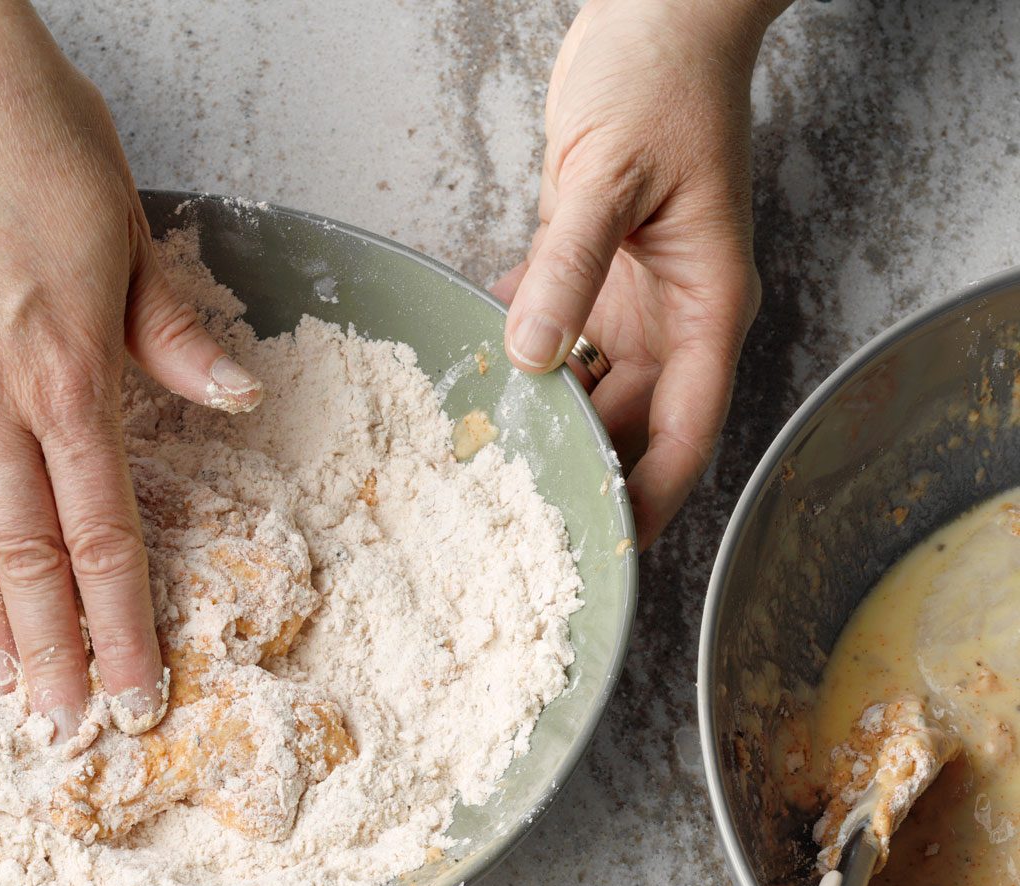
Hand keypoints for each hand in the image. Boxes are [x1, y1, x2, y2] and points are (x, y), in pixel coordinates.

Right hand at [0, 0, 258, 739]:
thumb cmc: (40, 141)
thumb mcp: (128, 229)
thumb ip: (169, 333)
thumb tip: (236, 395)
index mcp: (70, 374)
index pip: (100, 532)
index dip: (119, 621)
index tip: (131, 689)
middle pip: (24, 554)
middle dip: (49, 648)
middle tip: (63, 725)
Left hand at [494, 0, 787, 546]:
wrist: (657, 15)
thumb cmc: (661, 80)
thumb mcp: (608, 177)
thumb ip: (567, 267)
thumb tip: (530, 355)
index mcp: (707, 303)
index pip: (687, 424)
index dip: (655, 492)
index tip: (614, 545)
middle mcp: (673, 311)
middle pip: (632, 418)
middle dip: (581, 465)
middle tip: (517, 515)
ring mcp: (631, 293)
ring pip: (586, 384)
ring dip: (537, 413)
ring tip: (479, 456)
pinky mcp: (591, 268)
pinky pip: (549, 332)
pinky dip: (511, 349)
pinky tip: (466, 365)